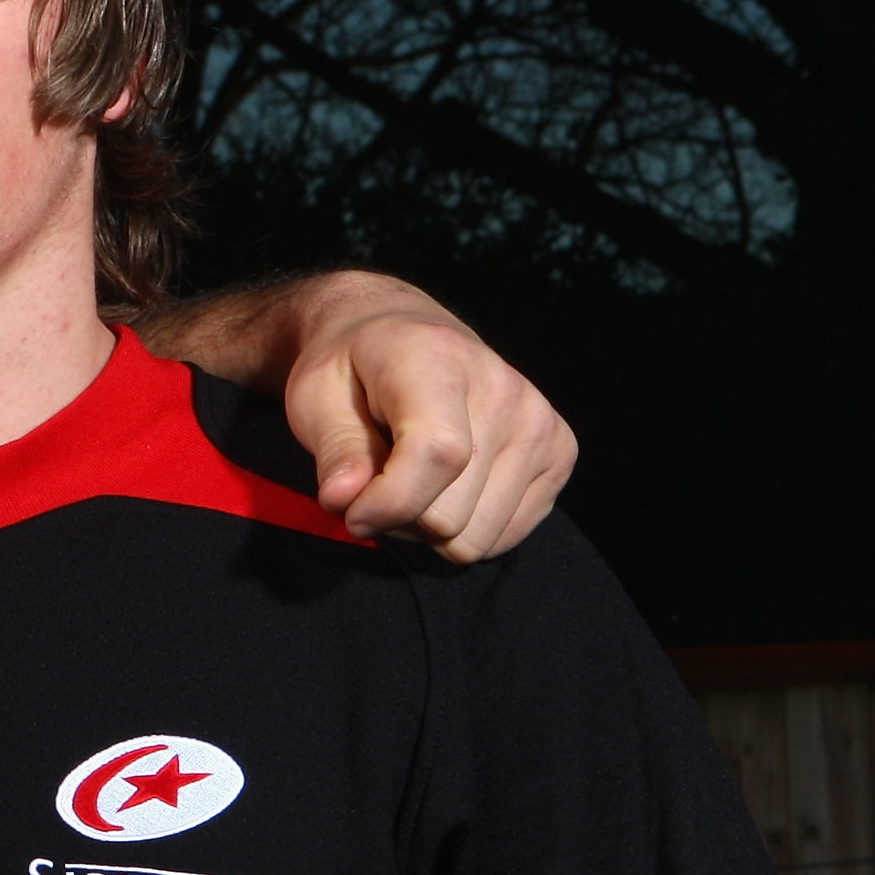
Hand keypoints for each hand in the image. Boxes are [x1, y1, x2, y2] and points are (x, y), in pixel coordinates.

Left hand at [277, 275, 575, 559]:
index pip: (437, 453)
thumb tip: (344, 499)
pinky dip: (465, 527)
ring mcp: (540, 422)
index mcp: (440, 359)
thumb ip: (333, 450)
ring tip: (410, 483)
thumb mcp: (315, 396)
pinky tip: (447, 487)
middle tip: (375, 486)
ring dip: (429, 530)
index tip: (350, 512)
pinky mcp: (559, 453)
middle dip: (398, 520)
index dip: (387, 503)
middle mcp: (504, 388)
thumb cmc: (353, 370)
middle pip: (450, 515)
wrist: (401, 337)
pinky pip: (504, 538)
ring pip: (476, 538)